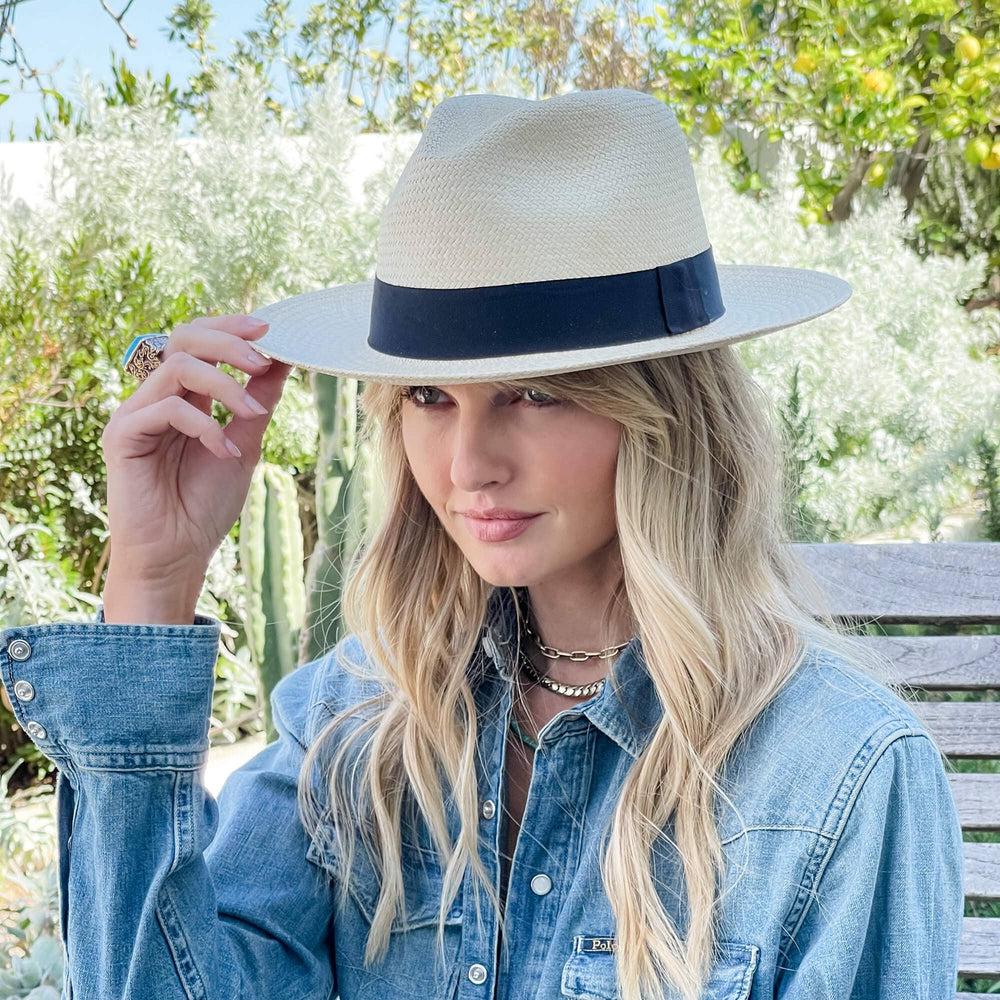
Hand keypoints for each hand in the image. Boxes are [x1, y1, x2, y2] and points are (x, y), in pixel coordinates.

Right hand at [100, 313, 291, 589]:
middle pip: (183, 340)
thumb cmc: (205, 505)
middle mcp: (155, 398)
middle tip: (263, 360)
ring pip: (177, 368)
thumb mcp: (245, 444)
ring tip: (254, 414)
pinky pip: (165, 408)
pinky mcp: (122, 436)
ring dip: (225, 386)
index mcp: (182, 397)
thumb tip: (282, 360)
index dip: (230, 329)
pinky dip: (204, 425)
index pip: (198, 342)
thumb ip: (257, 401)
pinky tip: (225, 451)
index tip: (269, 329)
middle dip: (228, 343)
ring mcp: (135, 414)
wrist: (178, 556)